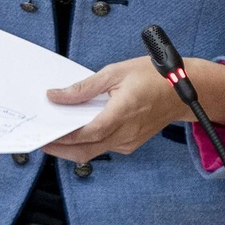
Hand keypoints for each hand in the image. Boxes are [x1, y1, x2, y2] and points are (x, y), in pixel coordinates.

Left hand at [42, 57, 192, 162]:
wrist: (181, 91)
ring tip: (56, 134)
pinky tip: (78, 131)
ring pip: (94, 152)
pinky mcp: (130, 144)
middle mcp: (126, 133)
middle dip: (61, 149)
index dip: (65, 137)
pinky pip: (104, 148)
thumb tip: (58, 95)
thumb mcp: (116, 72)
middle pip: (87, 151)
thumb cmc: (154, 77)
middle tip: (42, 140)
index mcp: (123, 112)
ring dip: (73, 147)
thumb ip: (85, 87)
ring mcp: (129, 142)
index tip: (46, 134)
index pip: (88, 133)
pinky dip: (88, 143)